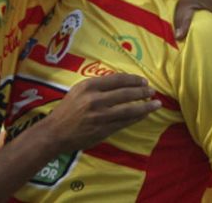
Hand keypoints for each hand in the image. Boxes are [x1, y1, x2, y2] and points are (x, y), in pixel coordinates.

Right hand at [43, 73, 160, 150]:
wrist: (55, 132)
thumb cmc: (66, 110)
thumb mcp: (78, 91)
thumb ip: (96, 86)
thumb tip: (119, 83)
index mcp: (88, 86)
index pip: (117, 79)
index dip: (133, 79)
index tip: (142, 81)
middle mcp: (95, 99)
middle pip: (125, 93)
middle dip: (142, 92)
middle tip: (152, 91)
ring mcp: (100, 116)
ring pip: (129, 109)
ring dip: (145, 106)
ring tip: (155, 104)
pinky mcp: (104, 130)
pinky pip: (125, 122)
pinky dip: (136, 118)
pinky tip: (143, 115)